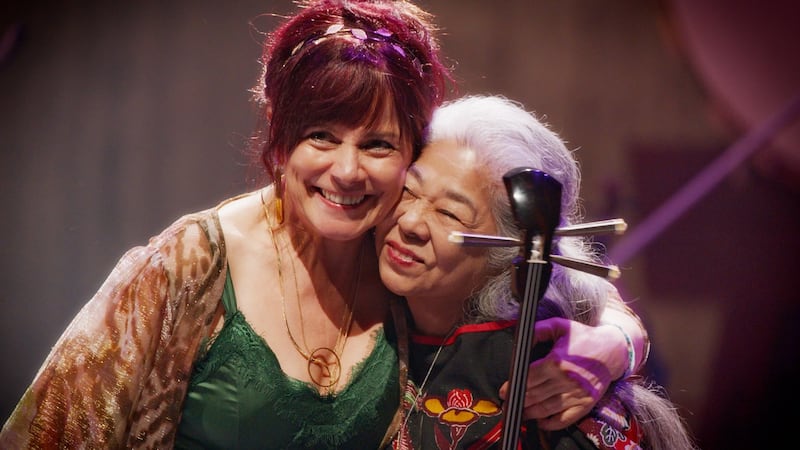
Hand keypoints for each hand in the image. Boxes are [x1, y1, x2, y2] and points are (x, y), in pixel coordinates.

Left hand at [498, 317, 627, 429]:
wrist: (612, 350)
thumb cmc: (583, 337)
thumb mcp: (559, 326)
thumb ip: (538, 331)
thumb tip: (521, 340)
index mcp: (556, 362)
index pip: (528, 378)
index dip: (513, 386)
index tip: (504, 391)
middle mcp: (565, 380)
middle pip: (534, 396)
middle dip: (518, 401)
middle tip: (508, 403)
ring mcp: (576, 394)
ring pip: (546, 409)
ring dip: (530, 414)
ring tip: (520, 413)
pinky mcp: (585, 404)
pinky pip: (565, 419)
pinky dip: (551, 424)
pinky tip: (541, 422)